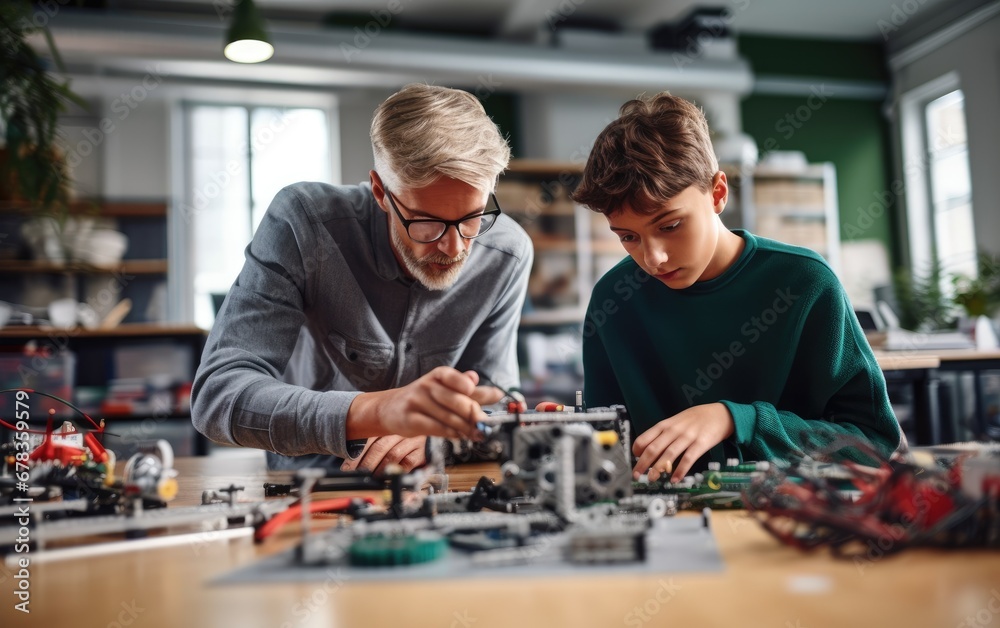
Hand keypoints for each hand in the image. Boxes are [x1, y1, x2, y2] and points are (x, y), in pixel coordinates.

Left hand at [341, 435, 426, 474]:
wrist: (429, 428)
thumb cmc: (402, 437)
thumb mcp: (386, 435)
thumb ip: (370, 445)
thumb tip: (350, 464)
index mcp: (386, 424)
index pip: (368, 439)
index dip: (356, 456)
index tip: (346, 469)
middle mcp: (399, 430)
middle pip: (379, 447)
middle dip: (366, 464)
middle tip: (358, 476)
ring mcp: (412, 440)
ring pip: (392, 455)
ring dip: (380, 470)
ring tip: (371, 479)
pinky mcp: (422, 451)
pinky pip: (408, 463)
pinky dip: (397, 471)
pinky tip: (389, 478)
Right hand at [346, 367, 503, 440]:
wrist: (390, 408)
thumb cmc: (424, 398)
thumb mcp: (446, 389)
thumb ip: (471, 392)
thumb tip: (496, 393)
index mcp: (439, 375)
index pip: (457, 378)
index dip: (472, 387)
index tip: (495, 395)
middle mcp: (427, 385)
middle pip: (457, 401)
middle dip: (475, 415)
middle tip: (487, 425)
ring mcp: (417, 401)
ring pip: (449, 417)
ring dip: (466, 428)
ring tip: (478, 434)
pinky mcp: (410, 419)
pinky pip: (435, 428)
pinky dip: (451, 434)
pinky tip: (459, 436)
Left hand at [632, 403, 734, 482]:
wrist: (719, 414)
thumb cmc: (695, 419)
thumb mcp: (676, 421)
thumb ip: (663, 433)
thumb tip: (648, 449)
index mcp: (665, 425)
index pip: (645, 437)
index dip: (637, 450)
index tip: (633, 460)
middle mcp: (674, 430)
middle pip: (654, 448)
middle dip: (643, 463)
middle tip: (636, 474)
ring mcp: (687, 437)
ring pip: (669, 454)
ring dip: (658, 468)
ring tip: (651, 479)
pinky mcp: (700, 444)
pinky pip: (688, 459)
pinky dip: (680, 470)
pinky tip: (675, 479)